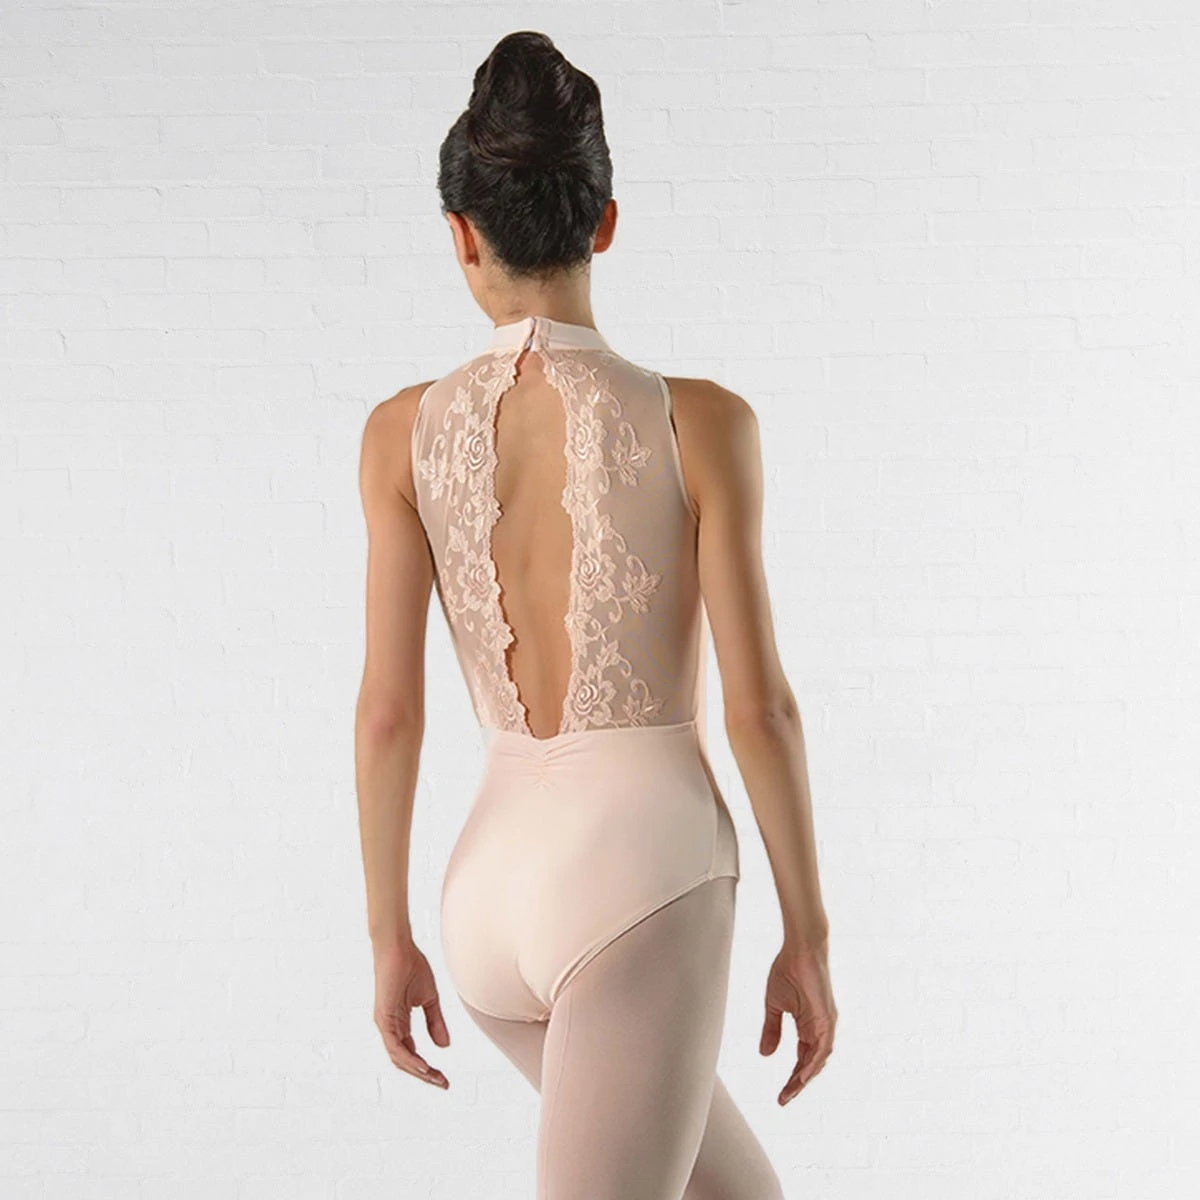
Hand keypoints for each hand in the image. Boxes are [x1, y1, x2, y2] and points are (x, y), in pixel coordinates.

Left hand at [372, 940, 450, 1088]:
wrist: (399, 947)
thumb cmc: (411, 966)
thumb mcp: (429, 999)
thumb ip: (435, 1022)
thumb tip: (443, 1046)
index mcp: (399, 1023)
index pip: (411, 1053)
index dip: (427, 1067)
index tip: (444, 1078)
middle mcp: (390, 1027)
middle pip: (404, 1061)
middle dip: (424, 1075)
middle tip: (442, 1083)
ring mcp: (385, 1024)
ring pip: (399, 1058)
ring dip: (417, 1071)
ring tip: (434, 1078)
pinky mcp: (384, 1018)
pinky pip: (395, 1046)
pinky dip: (409, 1059)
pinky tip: (422, 1066)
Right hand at [759, 942, 835, 1104]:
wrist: (799, 949)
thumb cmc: (788, 970)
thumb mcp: (774, 1005)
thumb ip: (772, 1030)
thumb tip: (766, 1055)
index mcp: (808, 1026)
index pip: (801, 1059)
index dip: (791, 1078)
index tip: (780, 1095)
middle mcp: (820, 1028)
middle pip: (810, 1064)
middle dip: (797, 1083)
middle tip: (783, 1100)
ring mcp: (825, 1024)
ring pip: (819, 1060)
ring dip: (805, 1077)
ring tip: (791, 1092)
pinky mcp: (828, 1018)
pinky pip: (823, 1047)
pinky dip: (814, 1062)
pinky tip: (803, 1075)